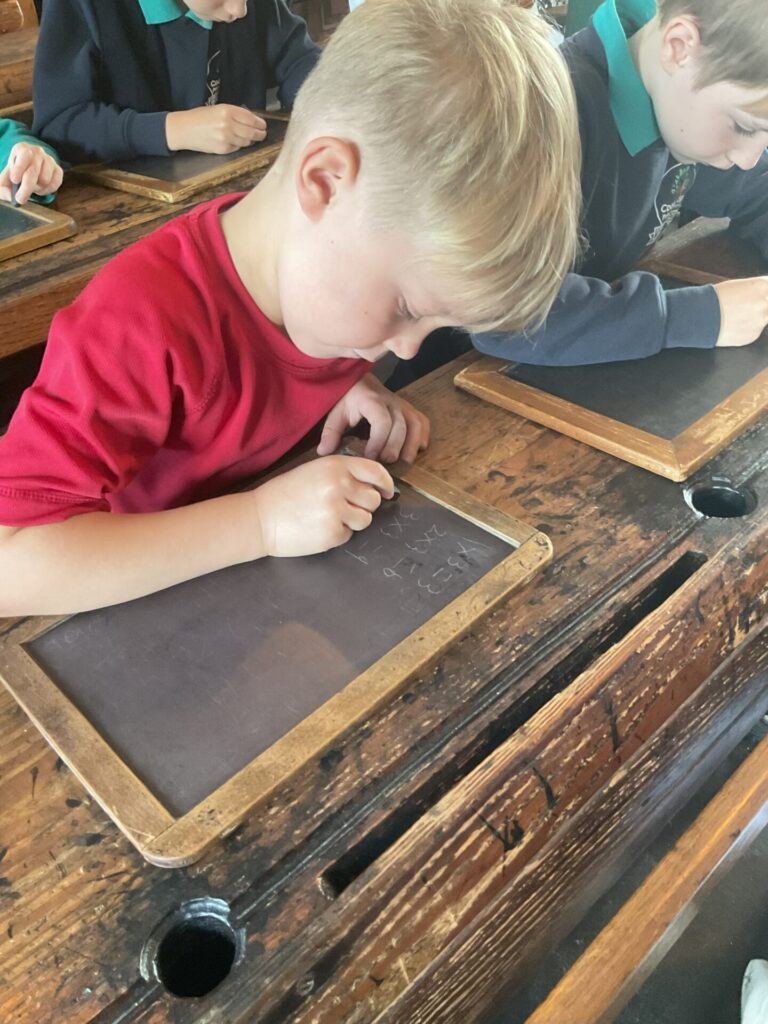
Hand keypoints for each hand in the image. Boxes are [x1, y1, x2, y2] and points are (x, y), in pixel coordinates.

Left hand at [0, 142, 62, 203]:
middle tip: (20, 199)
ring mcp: (49, 160)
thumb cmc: (16, 173)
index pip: (23, 157)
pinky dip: (46, 190)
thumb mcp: (6, 178)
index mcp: (22, 149)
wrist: (30, 168)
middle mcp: (37, 152)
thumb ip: (4, 187)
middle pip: (34, 172)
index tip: (14, 180)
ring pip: (45, 180)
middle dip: (26, 187)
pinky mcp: (58, 170)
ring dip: (37, 188)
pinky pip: (54, 184)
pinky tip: (40, 187)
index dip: (19, 169)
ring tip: (31, 186)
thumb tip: (10, 196)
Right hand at [165, 105, 266, 153]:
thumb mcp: (218, 109)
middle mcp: (228, 124)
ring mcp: (226, 138)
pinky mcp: (223, 149)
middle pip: (252, 132)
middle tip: (262, 134)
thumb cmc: (200, 117)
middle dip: (260, 134)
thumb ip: (235, 114)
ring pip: (247, 142)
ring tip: (252, 138)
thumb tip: (252, 120)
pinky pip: (238, 148)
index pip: (251, 118)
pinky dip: (240, 146)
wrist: (184, 129)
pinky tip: (237, 142)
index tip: (263, 125)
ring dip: (251, 140)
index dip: (260, 123)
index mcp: (227, 110)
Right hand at [252, 455, 394, 557]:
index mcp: (336, 465)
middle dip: (364, 506)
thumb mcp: (315, 471)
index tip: (387, 492)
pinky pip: (349, 535)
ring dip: (352, 521)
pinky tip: (318, 527)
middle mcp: (340, 485)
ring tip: (328, 517)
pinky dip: (337, 534)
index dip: (386, 484)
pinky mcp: (333, 533)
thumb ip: (343, 474)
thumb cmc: (286, 493)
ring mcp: (337, 510)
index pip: (375, 471)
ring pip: (365, 519)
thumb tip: (374, 486)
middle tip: (343, 507)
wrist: (260, 517)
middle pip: (374, 499)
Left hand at [317, 373, 430, 462]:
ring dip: (412, 443)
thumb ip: (331, 431)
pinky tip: (419, 449)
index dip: (379, 441)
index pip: (381, 421)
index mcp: (371, 400)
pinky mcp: (408, 409)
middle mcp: (390, 401)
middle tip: (386, 463)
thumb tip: (324, 452)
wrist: (358, 380)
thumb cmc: (347, 398)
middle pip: (400, 425)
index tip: (370, 457)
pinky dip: (423, 435)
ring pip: (415, 423)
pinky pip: (422, 420)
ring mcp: (402, 404)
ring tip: (405, 461)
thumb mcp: (336, 412)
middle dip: (395, 447)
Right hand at [714, 277, 767, 346]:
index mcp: (761, 286)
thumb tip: (765, 292)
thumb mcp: (739, 285)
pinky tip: (735, 324)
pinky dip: (747, 328)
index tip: (759, 295)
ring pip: (764, 318)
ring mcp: (760, 321)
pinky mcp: (753, 335)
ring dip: (756, 316)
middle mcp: (764, 304)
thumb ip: (757, 288)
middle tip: (746, 306)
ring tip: (739, 315)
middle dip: (762, 304)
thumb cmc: (714, 299)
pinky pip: (755, 330)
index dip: (764, 292)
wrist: (700, 317)